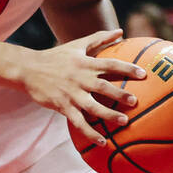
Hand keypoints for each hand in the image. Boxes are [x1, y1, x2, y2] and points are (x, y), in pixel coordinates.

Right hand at [19, 29, 144, 145]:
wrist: (28, 69)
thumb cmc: (56, 56)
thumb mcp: (77, 44)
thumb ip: (100, 38)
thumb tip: (121, 31)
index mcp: (84, 63)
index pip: (109, 64)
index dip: (126, 68)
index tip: (143, 74)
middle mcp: (79, 78)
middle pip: (103, 87)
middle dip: (119, 94)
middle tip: (135, 101)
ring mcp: (71, 93)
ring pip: (92, 107)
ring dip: (109, 115)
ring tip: (124, 121)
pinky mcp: (63, 106)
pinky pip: (78, 122)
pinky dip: (91, 133)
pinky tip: (103, 142)